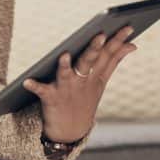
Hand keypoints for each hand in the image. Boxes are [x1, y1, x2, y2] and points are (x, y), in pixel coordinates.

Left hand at [22, 26, 137, 142]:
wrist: (69, 132)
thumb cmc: (84, 99)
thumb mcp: (101, 81)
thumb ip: (114, 60)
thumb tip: (132, 44)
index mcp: (96, 75)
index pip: (109, 54)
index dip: (119, 40)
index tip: (128, 26)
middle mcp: (83, 80)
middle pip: (90, 61)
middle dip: (95, 49)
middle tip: (101, 36)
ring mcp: (67, 89)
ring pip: (66, 74)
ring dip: (64, 66)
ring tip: (63, 55)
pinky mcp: (51, 98)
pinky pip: (41, 91)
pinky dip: (34, 86)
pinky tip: (26, 81)